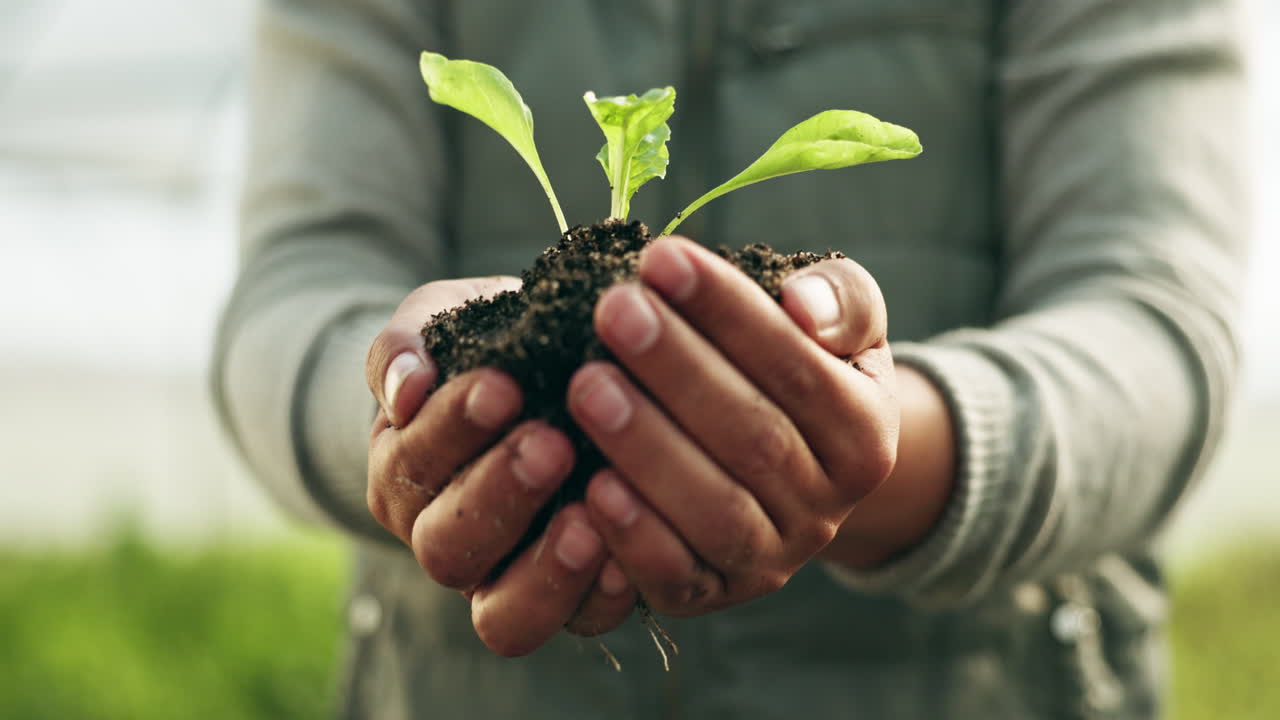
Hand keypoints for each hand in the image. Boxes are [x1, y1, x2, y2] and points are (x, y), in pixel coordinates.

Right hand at [364, 277, 637, 655]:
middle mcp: (444, 539)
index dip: (451, 431)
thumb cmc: (489, 347)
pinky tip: (630, 558)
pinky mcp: (573, 601)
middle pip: (448, 547)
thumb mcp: (441, 322)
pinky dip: (602, 597)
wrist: (548, 375)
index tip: (502, 386)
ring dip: (546, 568)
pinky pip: (579, 621)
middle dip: (498, 495)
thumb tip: (405, 391)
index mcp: (405, 475)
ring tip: (589, 517)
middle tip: (552, 444)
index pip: (411, 467)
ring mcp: (505, 581)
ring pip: (503, 613)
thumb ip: (406, 345)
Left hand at [569, 236, 899, 615]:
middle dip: (677, 369)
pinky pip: (677, 578)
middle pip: (753, 437)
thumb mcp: (839, 323)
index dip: (727, 311)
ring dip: (647, 447)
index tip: (660, 258)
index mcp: (867, 432)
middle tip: (612, 310)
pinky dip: (635, 538)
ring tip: (586, 385)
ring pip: (716, 512)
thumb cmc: (801, 368)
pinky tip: (589, 486)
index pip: (796, 364)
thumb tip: (802, 306)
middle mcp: (828, 507)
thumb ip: (839, 299)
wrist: (792, 465)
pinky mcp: (712, 594)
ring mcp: (772, 560)